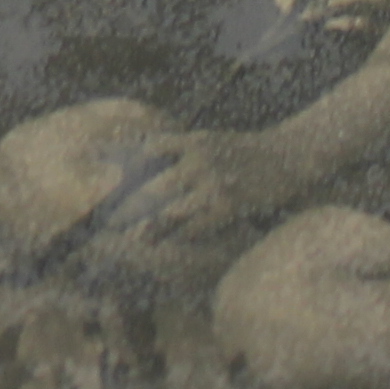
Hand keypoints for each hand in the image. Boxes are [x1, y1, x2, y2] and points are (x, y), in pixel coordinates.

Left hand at [51, 116, 265, 278]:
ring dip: (151, 227)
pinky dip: (183, 237)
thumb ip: (186, 150)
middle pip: (154, 185)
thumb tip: (154, 156)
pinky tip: (172, 247)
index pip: (148, 150)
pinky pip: (199, 225)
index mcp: (192, 141)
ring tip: (132, 241)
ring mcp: (214, 182)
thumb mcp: (214, 141)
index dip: (121, 161)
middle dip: (129, 205)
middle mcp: (199, 159)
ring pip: (173, 209)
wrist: (291, 153)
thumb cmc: (249, 150)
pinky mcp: (230, 203)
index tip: (99, 176)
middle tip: (107, 222)